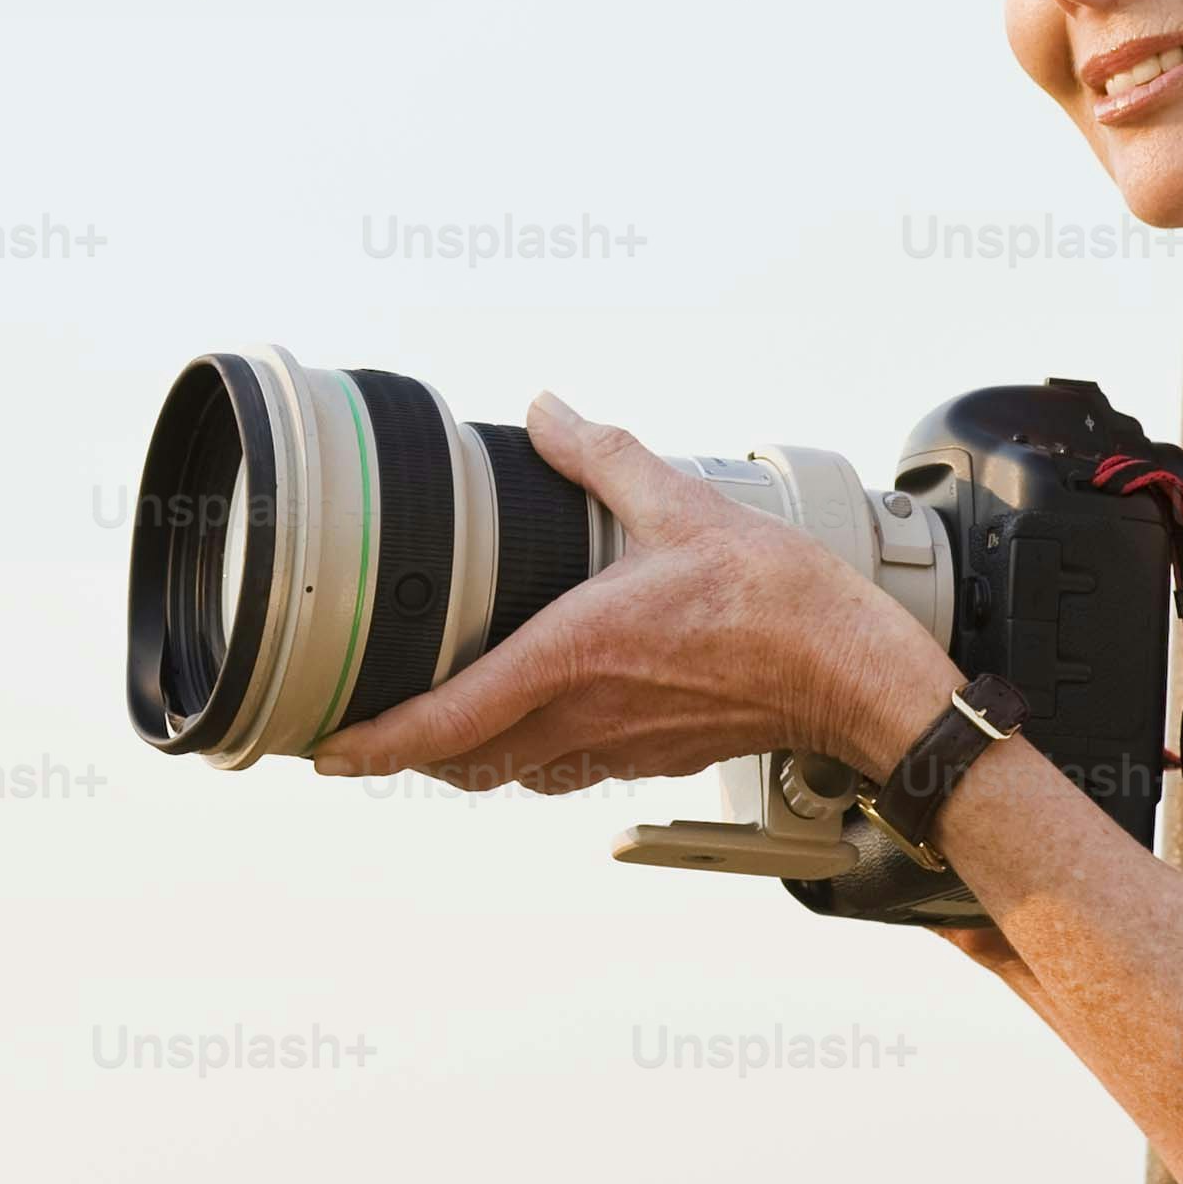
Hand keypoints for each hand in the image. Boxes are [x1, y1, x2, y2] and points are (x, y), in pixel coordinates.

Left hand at [309, 396, 961, 795]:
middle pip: (463, 761)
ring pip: (511, 772)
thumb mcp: (680, 504)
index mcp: (570, 656)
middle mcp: (582, 716)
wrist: (855, 675)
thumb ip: (603, 456)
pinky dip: (526, 754)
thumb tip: (549, 412)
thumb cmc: (779, 602)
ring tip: (430, 728)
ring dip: (464, 756)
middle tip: (361, 730)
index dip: (377, 743)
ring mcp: (616, 746)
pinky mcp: (651, 757)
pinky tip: (531, 718)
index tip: (327, 750)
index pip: (448, 718)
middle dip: (406, 751)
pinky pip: (564, 768)